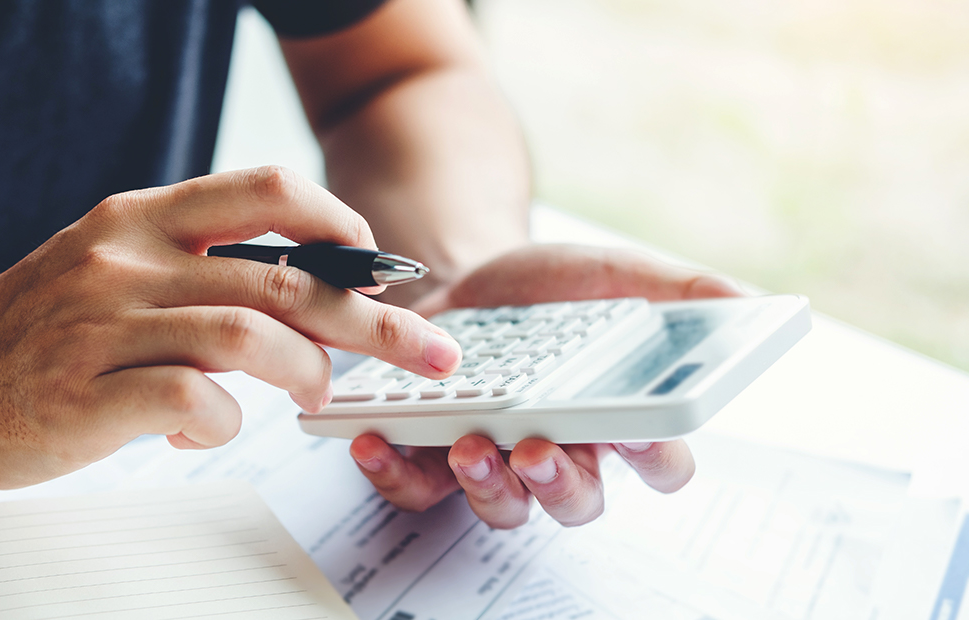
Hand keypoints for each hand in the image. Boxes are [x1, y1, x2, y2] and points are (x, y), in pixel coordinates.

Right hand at [0, 166, 464, 488]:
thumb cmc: (26, 334)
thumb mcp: (106, 270)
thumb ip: (192, 271)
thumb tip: (296, 300)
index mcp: (140, 221)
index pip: (265, 190)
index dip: (338, 222)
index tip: (375, 262)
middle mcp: (128, 260)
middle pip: (286, 276)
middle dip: (375, 318)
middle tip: (426, 350)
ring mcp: (106, 325)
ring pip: (253, 332)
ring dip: (308, 370)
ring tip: (316, 394)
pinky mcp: (87, 394)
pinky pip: (194, 401)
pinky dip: (225, 423)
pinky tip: (212, 430)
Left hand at [349, 244, 742, 527]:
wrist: (458, 272)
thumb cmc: (543, 288)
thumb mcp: (610, 273)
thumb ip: (674, 288)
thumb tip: (744, 300)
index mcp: (613, 416)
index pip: (658, 461)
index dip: (656, 457)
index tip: (642, 429)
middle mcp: (559, 450)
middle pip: (578, 501)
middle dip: (561, 485)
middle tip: (540, 448)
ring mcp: (494, 458)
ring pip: (505, 508)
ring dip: (489, 485)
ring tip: (471, 443)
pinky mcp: (430, 456)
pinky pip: (418, 491)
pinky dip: (395, 472)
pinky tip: (379, 441)